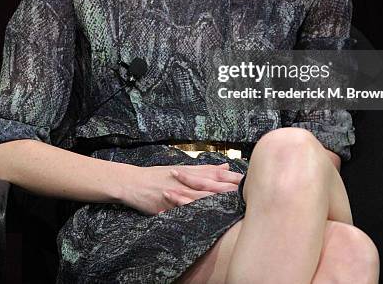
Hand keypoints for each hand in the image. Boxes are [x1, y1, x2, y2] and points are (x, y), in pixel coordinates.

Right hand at [121, 162, 243, 214]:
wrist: (133, 183)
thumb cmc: (159, 175)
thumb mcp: (183, 168)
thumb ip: (205, 169)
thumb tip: (226, 165)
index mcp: (193, 173)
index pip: (218, 175)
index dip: (233, 179)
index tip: (249, 180)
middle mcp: (187, 182)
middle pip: (213, 186)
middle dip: (230, 190)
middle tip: (248, 192)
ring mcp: (178, 194)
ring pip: (201, 198)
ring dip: (216, 200)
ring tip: (234, 205)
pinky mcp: (169, 206)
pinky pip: (184, 210)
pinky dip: (195, 211)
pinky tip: (206, 217)